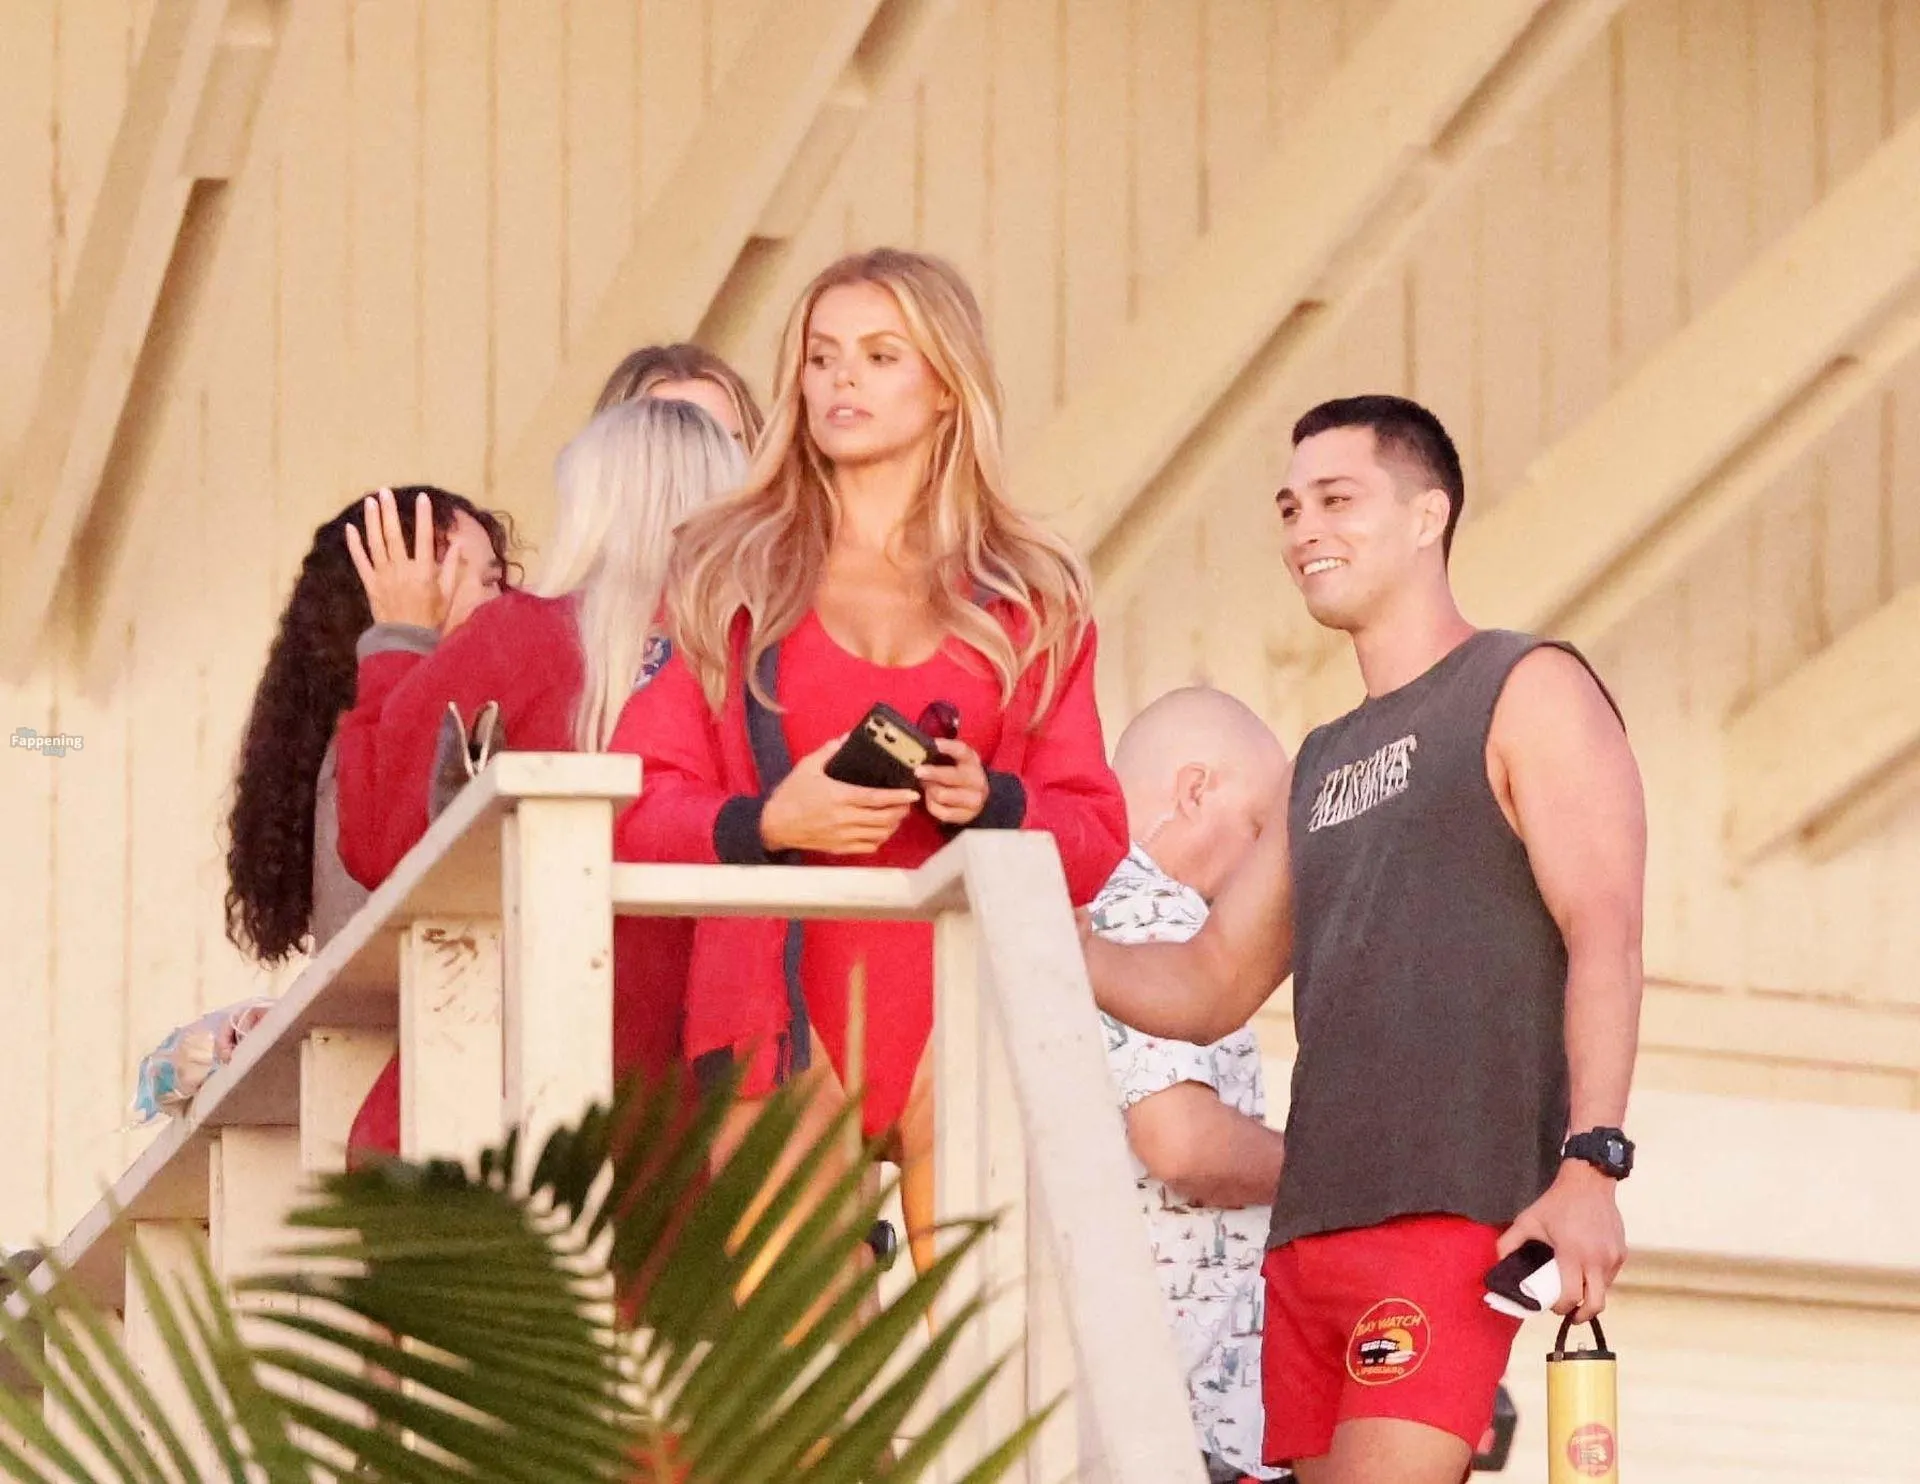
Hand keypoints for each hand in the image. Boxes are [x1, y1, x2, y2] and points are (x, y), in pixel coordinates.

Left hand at [344, 488, 463, 629]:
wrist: (406, 641)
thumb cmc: (431, 619)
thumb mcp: (448, 594)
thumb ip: (452, 567)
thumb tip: (459, 544)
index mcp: (424, 572)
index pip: (425, 538)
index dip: (424, 517)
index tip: (422, 498)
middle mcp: (402, 570)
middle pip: (394, 535)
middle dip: (389, 511)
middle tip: (385, 492)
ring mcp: (383, 576)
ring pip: (376, 543)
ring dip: (372, 521)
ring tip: (370, 501)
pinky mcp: (370, 584)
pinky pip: (360, 561)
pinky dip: (354, 545)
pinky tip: (351, 529)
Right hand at [761, 737, 918, 854]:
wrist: (774, 824)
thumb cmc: (790, 795)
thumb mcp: (807, 767)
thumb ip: (829, 751)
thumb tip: (846, 738)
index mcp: (839, 796)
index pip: (876, 798)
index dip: (898, 796)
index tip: (912, 792)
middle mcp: (844, 818)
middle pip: (883, 818)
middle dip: (901, 810)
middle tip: (908, 802)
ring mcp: (843, 836)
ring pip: (879, 834)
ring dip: (893, 825)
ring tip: (898, 815)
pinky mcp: (839, 848)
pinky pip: (868, 847)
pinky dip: (880, 839)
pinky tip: (882, 830)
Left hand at [914, 737, 988, 824]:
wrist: (974, 797)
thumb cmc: (956, 775)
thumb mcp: (954, 761)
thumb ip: (939, 755)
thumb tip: (916, 751)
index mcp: (972, 761)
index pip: (962, 751)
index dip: (948, 747)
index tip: (934, 744)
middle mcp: (976, 780)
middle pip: (951, 776)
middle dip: (932, 773)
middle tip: (917, 771)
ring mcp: (974, 799)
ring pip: (942, 795)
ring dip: (929, 790)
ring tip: (926, 786)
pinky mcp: (967, 815)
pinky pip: (941, 811)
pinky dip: (931, 806)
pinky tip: (931, 799)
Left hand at [1495, 1161, 1625, 1321]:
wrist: (1589, 1182)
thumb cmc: (1557, 1202)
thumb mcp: (1528, 1220)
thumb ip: (1509, 1243)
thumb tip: (1498, 1264)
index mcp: (1573, 1254)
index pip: (1571, 1296)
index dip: (1560, 1308)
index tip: (1552, 1306)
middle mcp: (1597, 1259)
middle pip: (1595, 1304)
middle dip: (1581, 1315)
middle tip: (1569, 1313)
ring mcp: (1612, 1257)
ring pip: (1605, 1291)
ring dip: (1590, 1295)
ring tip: (1575, 1289)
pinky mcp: (1622, 1252)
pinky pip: (1611, 1276)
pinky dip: (1599, 1280)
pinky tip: (1585, 1272)